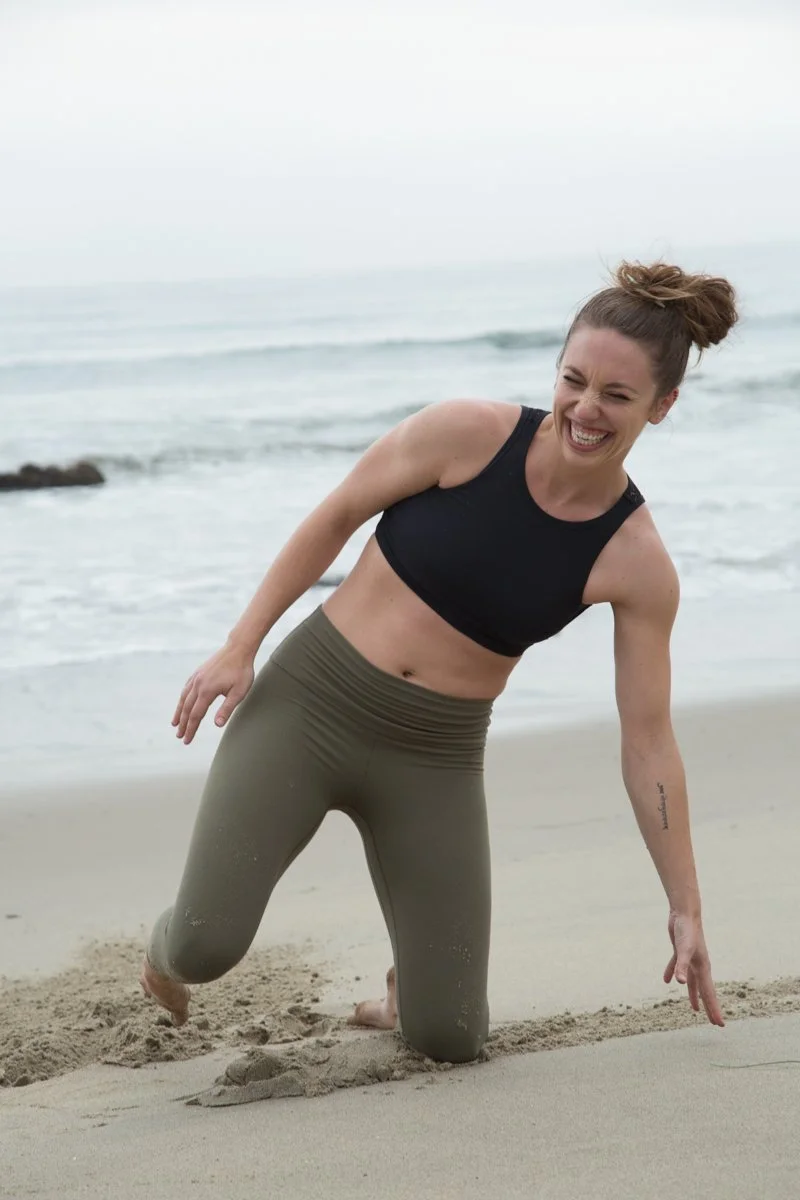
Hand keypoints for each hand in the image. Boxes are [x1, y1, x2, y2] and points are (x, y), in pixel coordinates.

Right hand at [172, 644, 254, 744]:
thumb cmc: (242, 671)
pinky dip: (182, 699)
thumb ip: (227, 708)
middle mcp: (198, 684)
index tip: (187, 740)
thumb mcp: (239, 692)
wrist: (238, 649)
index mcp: (207, 691)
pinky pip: (186, 688)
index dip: (191, 729)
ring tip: (175, 724)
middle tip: (180, 737)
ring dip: (179, 713)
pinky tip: (181, 704)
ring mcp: (196, 677)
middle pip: (187, 709)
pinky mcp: (198, 673)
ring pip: (183, 698)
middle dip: (183, 724)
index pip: (196, 715)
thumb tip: (217, 724)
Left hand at [663, 910, 724, 1026]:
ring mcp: (691, 958)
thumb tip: (679, 983)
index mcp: (703, 968)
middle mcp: (699, 965)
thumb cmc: (686, 931)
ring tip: (695, 1009)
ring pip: (693, 982)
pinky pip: (678, 967)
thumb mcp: (682, 950)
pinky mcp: (681, 951)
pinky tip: (668, 981)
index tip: (720, 1024)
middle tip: (714, 1022)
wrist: (684, 913)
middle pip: (704, 991)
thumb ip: (681, 966)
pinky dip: (673, 973)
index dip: (714, 1010)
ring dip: (693, 994)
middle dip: (709, 1007)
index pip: (709, 994)